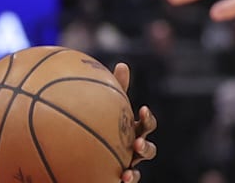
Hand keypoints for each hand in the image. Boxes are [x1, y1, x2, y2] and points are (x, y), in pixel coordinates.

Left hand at [113, 63, 157, 182]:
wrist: (87, 149)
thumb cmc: (101, 121)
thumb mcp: (106, 106)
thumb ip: (115, 88)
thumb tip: (124, 64)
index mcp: (132, 129)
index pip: (145, 124)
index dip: (147, 118)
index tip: (142, 109)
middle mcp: (133, 148)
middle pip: (147, 149)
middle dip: (145, 147)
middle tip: (137, 143)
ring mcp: (128, 164)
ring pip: (137, 170)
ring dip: (135, 171)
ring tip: (128, 170)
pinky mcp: (118, 176)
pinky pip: (123, 181)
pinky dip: (124, 182)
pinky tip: (118, 180)